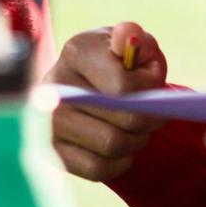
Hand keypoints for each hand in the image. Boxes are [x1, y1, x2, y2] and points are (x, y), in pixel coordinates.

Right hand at [47, 22, 168, 181]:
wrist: (87, 86)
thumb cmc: (118, 64)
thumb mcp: (130, 43)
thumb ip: (134, 37)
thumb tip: (127, 40)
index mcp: (75, 51)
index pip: (124, 87)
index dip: (151, 90)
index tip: (153, 83)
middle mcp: (55, 86)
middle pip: (123, 119)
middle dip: (150, 120)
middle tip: (156, 115)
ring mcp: (49, 121)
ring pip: (112, 145)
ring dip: (137, 142)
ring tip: (138, 130)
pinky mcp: (52, 152)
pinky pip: (97, 169)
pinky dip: (119, 163)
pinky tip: (122, 149)